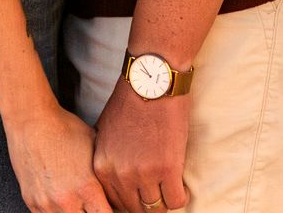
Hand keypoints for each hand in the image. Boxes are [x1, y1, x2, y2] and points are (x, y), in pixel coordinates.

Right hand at [4, 103, 112, 212]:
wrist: (30, 120)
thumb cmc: (64, 129)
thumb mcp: (95, 147)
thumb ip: (107, 174)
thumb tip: (118, 186)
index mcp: (87, 188)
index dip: (110, 212)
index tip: (109, 207)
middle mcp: (67, 200)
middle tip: (93, 205)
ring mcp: (47, 204)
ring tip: (77, 201)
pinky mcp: (31, 202)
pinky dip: (56, 212)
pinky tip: (61, 202)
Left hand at [93, 81, 190, 209]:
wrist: (151, 82)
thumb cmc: (129, 102)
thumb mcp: (104, 132)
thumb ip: (107, 158)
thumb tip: (113, 180)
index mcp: (102, 165)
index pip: (114, 202)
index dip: (129, 201)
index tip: (139, 195)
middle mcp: (120, 173)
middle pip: (135, 209)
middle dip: (146, 204)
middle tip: (156, 192)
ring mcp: (144, 173)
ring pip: (156, 209)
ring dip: (163, 201)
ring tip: (168, 188)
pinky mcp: (168, 168)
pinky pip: (176, 201)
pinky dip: (180, 196)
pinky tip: (179, 185)